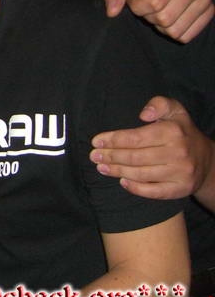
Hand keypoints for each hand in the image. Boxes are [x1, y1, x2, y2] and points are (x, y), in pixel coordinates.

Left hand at [90, 96, 213, 199]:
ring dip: (117, 171)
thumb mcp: (174, 110)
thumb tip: (144, 114)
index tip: (96, 142)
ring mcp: (180, 173)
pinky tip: (122, 181)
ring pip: (141, 174)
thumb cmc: (181, 131)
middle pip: (135, 157)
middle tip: (94, 156)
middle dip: (110, 157)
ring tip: (101, 167)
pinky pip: (154, 192)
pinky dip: (135, 188)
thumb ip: (159, 104)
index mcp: (172, 132)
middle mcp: (178, 153)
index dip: (112, 140)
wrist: (207, 159)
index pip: (135, 138)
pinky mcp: (181, 189)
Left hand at [102, 0, 213, 42]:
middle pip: (165, 17)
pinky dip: (171, 31)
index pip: (155, 2)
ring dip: (159, 24)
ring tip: (157, 8)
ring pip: (174, 29)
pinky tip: (168, 15)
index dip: (138, 5)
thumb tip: (112, 11)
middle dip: (148, 15)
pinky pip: (185, 36)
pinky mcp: (209, 12)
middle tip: (146, 4)